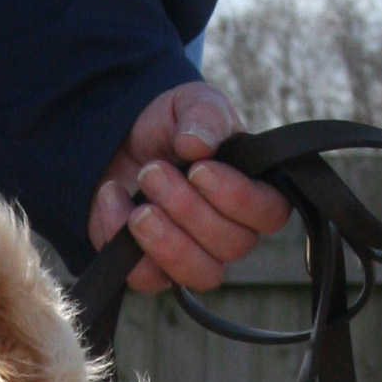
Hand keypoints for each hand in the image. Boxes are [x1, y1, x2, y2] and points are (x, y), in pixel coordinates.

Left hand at [87, 83, 290, 294]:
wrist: (122, 140)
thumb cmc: (172, 126)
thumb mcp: (191, 103)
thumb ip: (204, 113)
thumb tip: (197, 143)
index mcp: (252, 193)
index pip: (269, 213)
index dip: (238, 199)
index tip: (199, 170)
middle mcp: (230, 233)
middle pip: (232, 245)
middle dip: (189, 210)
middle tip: (152, 172)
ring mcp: (195, 257)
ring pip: (201, 273)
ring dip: (167, 239)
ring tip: (139, 203)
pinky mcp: (154, 271)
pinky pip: (148, 278)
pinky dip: (124, 238)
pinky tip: (112, 199)